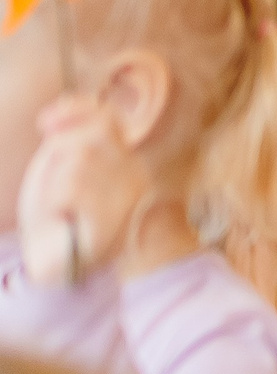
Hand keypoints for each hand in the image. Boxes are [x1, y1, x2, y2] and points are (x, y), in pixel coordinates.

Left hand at [16, 98, 149, 284]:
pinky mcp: (110, 219)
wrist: (56, 263)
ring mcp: (126, 199)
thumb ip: (69, 138)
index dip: (73, 109)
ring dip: (55, 175)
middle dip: (61, 146)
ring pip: (81, 155)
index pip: (106, 116)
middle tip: (51, 176)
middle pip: (93, 132)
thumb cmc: (54, 212)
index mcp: (126, 161)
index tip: (43, 123)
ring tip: (58, 201)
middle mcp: (136, 177)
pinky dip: (54, 195)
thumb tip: (58, 117)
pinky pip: (73, 186)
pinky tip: (59, 212)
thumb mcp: (61, 166)